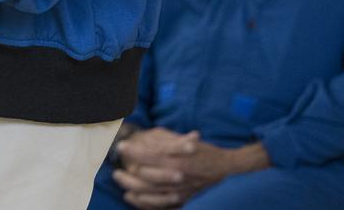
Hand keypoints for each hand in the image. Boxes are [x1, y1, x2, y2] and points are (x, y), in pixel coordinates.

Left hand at [114, 128, 269, 206]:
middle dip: (128, 172)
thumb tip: (145, 139)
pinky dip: (142, 203)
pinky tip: (131, 198)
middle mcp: (178, 177)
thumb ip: (166, 140)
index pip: (149, 155)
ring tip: (120, 181)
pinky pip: (158, 205)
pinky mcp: (182, 201)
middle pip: (146, 177)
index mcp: (178, 158)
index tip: (121, 146)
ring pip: (149, 193)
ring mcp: (180, 191)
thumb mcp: (186, 140)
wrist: (227, 171)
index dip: (133, 151)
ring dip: (131, 188)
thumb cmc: (205, 152)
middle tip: (116, 168)